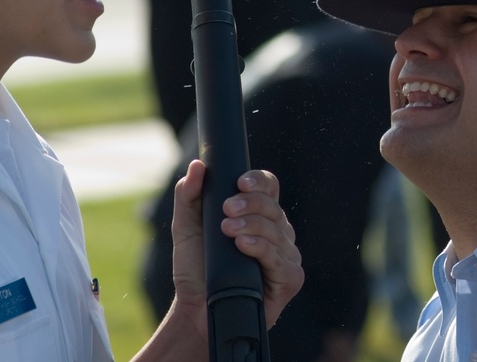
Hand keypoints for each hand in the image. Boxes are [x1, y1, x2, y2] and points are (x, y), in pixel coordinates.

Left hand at [170, 160, 304, 334]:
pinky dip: (261, 248)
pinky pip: (280, 258)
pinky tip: (244, 245)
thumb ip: (189, 195)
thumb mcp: (187, 227)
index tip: (239, 182)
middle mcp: (278, 232)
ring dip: (251, 225)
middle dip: (250, 204)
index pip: (269, 187)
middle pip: (273, 206)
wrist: (196, 310)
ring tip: (228, 230)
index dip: (259, 181)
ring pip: (277, 230)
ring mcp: (286, 255)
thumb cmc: (196, 268)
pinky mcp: (289, 279)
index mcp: (260, 215)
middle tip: (225, 210)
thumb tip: (197, 165)